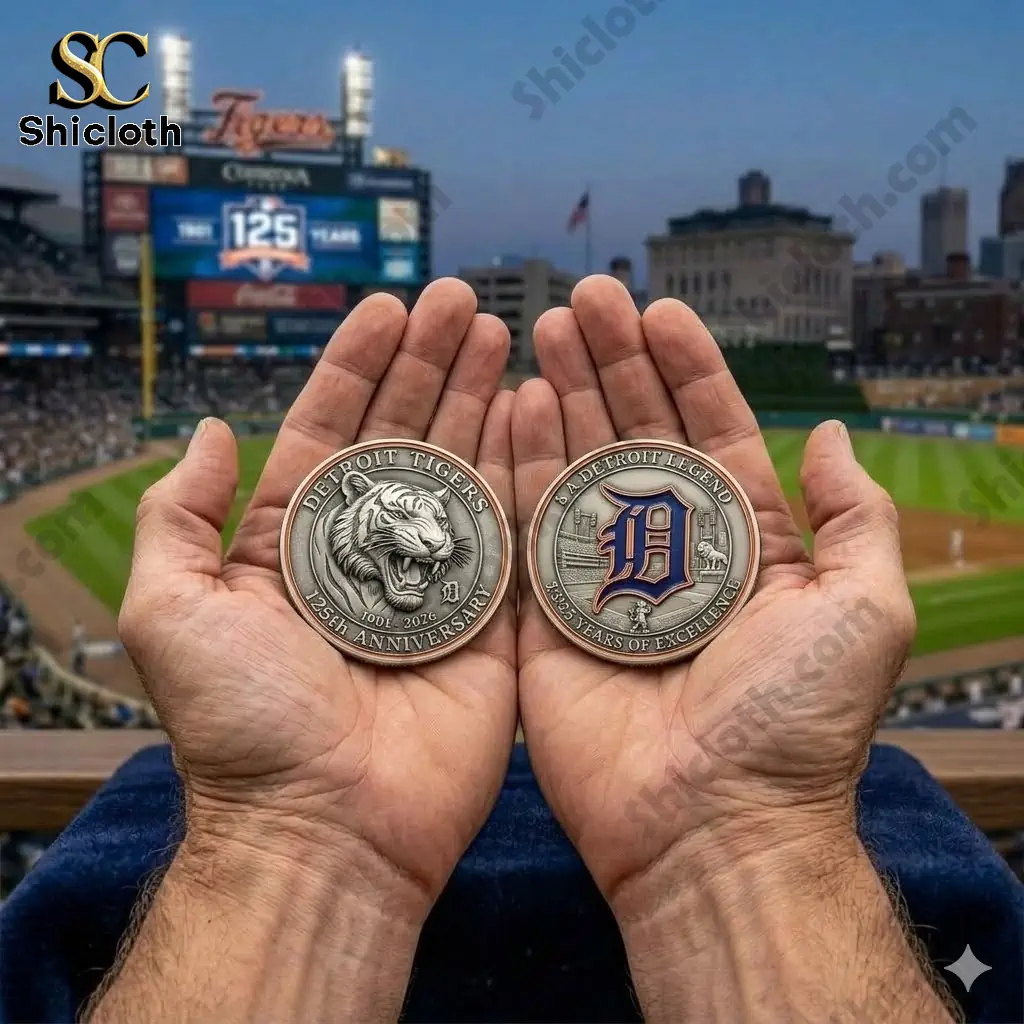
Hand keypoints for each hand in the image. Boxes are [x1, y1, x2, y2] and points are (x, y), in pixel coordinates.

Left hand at [119, 279, 516, 917]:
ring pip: (462, 468)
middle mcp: (369, 551)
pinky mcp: (490, 617)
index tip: (385, 306)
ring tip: (499, 329)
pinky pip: (510, 530)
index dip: (357, 366)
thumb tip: (209, 429)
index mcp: (295, 542)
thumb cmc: (243, 723)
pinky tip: (533, 408)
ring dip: (479, 397)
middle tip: (458, 300)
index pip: (332, 430)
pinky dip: (521, 468)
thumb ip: (180, 515)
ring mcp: (435, 580)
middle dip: (430, 364)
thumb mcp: (173, 609)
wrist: (326, 827)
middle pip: (405, 436)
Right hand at [512, 277, 915, 909]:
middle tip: (586, 297)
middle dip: (614, 364)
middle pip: (636, 436)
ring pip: (579, 468)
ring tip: (543, 329)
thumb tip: (832, 432)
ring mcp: (602, 580)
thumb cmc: (794, 720)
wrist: (711, 826)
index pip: (711, 432)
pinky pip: (530, 527)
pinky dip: (521, 464)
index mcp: (744, 543)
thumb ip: (853, 516)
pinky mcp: (547, 613)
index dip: (688, 369)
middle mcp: (669, 552)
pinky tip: (514, 403)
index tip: (661, 309)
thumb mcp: (864, 608)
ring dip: (563, 396)